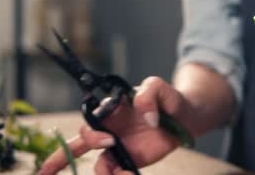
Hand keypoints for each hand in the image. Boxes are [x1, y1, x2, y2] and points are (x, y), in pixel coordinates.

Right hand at [39, 77, 196, 174]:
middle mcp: (110, 128)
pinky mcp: (129, 159)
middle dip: (68, 156)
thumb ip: (148, 94)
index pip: (89, 121)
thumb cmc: (168, 99)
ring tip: (124, 174)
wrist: (186, 118)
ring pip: (98, 164)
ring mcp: (118, 146)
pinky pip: (115, 172)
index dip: (92, 133)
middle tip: (95, 160)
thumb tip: (146, 118)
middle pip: (79, 144)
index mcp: (111, 110)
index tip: (110, 140)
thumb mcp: (159, 87)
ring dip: (104, 173)